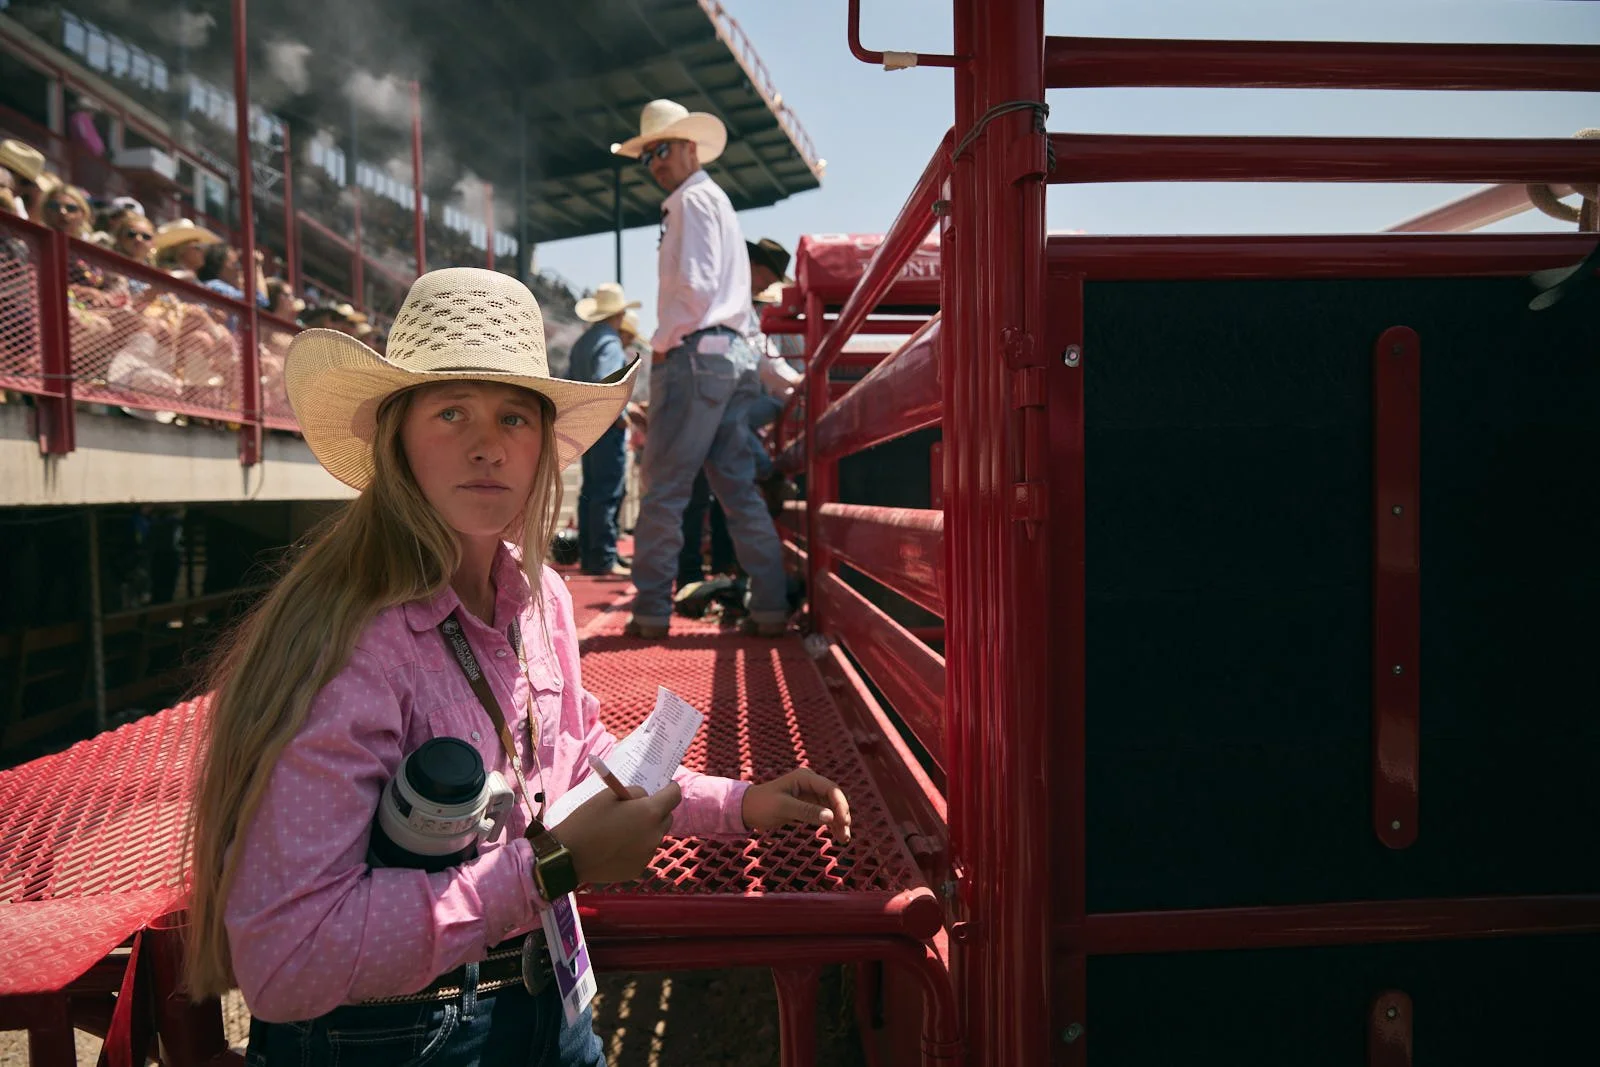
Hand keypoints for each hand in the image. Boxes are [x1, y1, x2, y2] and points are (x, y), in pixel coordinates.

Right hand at [552, 781, 680, 884]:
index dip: (669, 788)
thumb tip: (647, 797)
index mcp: (650, 813)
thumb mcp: (610, 795)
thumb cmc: (587, 820)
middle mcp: (655, 835)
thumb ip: (635, 792)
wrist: (568, 856)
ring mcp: (648, 855)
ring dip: (646, 830)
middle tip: (636, 810)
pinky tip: (616, 847)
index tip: (662, 787)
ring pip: (655, 836)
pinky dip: (636, 847)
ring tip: (622, 830)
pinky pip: (644, 852)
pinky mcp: (638, 869)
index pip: (675, 795)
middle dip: (657, 811)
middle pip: (667, 818)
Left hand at [742, 768, 851, 843]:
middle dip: (842, 814)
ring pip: (832, 807)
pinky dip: (832, 823)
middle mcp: (810, 783)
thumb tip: (831, 817)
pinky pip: (825, 813)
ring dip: (839, 821)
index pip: (831, 789)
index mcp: (805, 777)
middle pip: (835, 797)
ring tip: (844, 839)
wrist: (747, 809)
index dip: (840, 805)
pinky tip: (837, 835)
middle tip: (845, 833)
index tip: (843, 822)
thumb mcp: (783, 808)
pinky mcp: (808, 804)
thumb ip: (807, 811)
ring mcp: (810, 793)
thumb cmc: (762, 805)